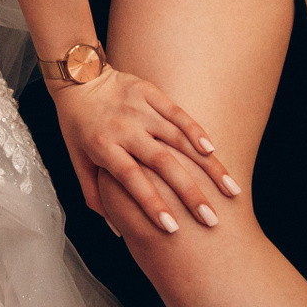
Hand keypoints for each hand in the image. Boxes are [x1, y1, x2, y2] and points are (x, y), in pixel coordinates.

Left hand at [51, 67, 238, 232]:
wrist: (77, 76)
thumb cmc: (78, 125)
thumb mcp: (76, 158)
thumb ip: (94, 193)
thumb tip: (115, 229)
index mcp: (101, 145)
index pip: (131, 178)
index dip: (151, 203)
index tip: (172, 229)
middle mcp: (122, 127)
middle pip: (160, 162)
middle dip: (188, 193)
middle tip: (211, 220)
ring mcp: (138, 108)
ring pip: (177, 139)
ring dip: (206, 166)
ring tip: (229, 191)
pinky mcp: (149, 91)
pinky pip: (177, 112)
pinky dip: (196, 131)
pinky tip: (213, 152)